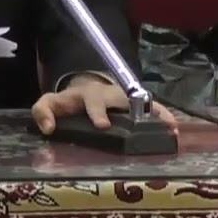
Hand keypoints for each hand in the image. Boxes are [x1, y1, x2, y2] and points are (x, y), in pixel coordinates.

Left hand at [31, 74, 178, 134]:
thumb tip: (47, 129)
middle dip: (130, 110)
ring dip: (155, 114)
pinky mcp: (137, 104)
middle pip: (121, 99)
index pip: (91, 100)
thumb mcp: (52, 103)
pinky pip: (153, 108)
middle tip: (140, 126)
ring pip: (142, 102)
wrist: (88, 88)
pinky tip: (174, 129)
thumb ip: (43, 112)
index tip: (102, 125)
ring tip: (169, 128)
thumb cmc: (71, 101)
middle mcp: (110, 94)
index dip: (96, 112)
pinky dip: (164, 116)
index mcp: (88, 95)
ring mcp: (125, 98)